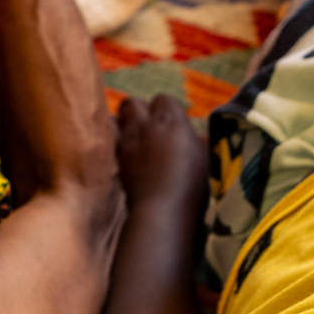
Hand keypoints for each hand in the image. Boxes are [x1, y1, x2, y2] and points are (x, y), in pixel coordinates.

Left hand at [114, 94, 207, 221]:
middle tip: (149, 128)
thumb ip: (196, 144)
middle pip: (132, 104)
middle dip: (138, 112)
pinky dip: (115, 145)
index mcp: (170, 120)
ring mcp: (126, 143)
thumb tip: (197, 139)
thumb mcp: (205, 160)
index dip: (168, 111)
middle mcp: (144, 126)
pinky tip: (125, 156)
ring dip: (122, 126)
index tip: (174, 125)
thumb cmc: (192, 185)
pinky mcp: (115, 163)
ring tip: (133, 139)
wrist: (163, 213)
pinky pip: (109, 142)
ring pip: (114, 119)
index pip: (164, 100)